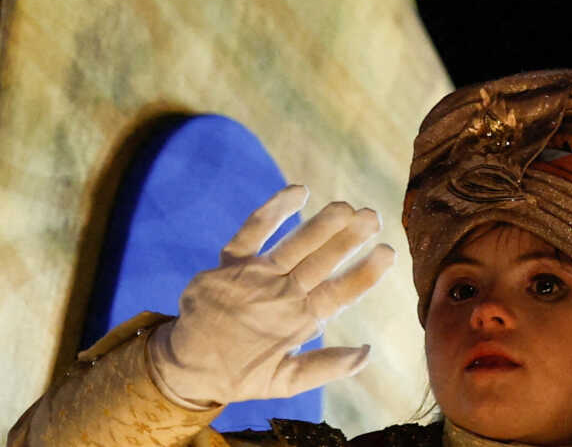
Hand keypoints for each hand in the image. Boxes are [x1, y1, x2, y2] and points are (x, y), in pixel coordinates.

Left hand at [146, 185, 393, 410]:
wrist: (183, 366)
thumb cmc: (239, 373)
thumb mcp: (283, 381)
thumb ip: (326, 367)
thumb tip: (368, 353)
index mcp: (295, 323)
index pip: (339, 294)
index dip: (365, 273)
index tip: (388, 252)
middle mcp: (277, 295)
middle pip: (321, 261)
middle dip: (350, 237)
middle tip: (373, 217)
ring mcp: (252, 276)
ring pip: (295, 243)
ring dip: (323, 223)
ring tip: (347, 206)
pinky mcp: (229, 263)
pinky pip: (253, 230)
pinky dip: (275, 208)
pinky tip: (299, 190)